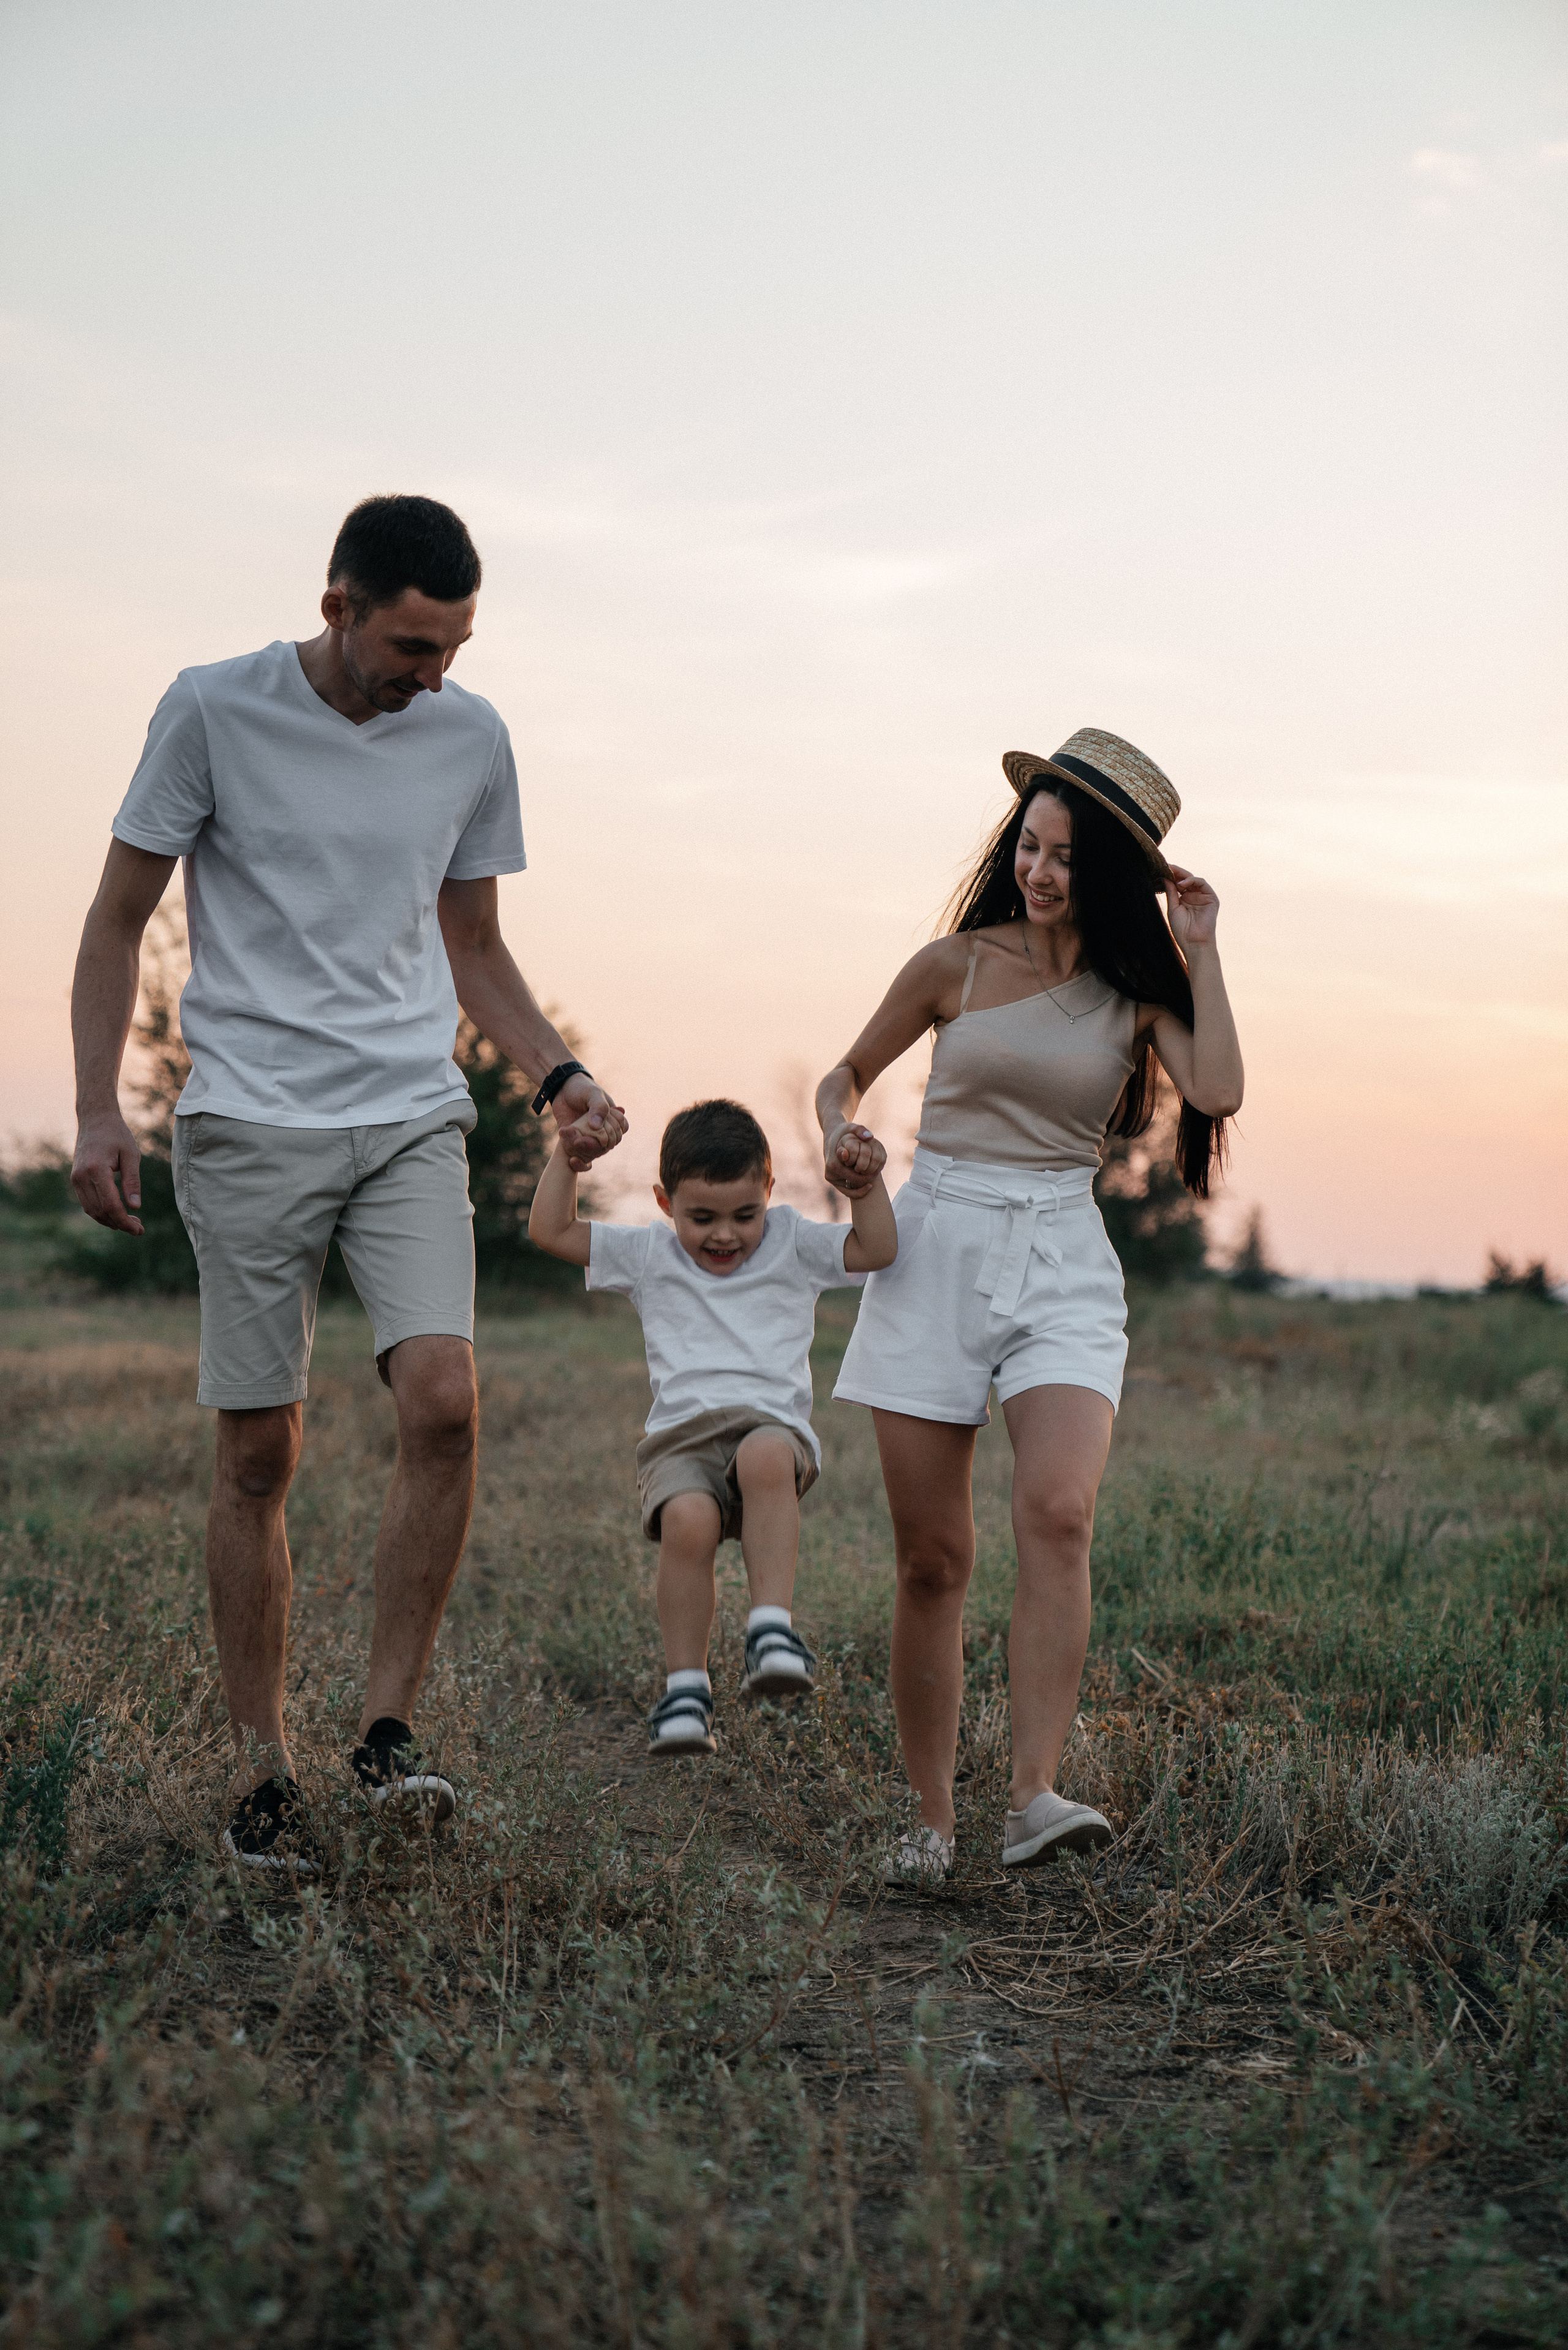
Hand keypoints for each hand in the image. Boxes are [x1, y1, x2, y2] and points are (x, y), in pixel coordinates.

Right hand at [72, 1110, 144, 1235]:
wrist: (95, 1118)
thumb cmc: (116, 1134)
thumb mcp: (131, 1155)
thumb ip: (132, 1181)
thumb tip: (135, 1207)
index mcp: (96, 1169)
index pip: (110, 1204)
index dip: (124, 1221)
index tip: (139, 1229)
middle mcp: (81, 1176)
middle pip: (99, 1211)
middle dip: (119, 1224)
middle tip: (138, 1228)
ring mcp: (75, 1178)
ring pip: (91, 1210)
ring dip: (110, 1221)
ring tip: (130, 1223)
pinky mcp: (75, 1179)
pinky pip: (87, 1202)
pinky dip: (101, 1212)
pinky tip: (117, 1214)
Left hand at [552, 1077, 627, 1172]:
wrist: (561, 1089)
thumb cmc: (582, 1089)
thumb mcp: (592, 1093)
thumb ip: (598, 1107)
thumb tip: (597, 1127)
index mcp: (613, 1120)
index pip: (619, 1134)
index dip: (612, 1135)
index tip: (598, 1127)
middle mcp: (603, 1132)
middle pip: (606, 1147)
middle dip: (593, 1145)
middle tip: (578, 1138)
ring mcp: (589, 1138)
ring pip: (593, 1154)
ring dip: (581, 1148)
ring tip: (568, 1135)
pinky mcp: (575, 1143)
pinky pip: (581, 1158)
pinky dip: (578, 1163)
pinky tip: (572, 1160)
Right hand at [823, 1120, 884, 1198]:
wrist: (832, 1134)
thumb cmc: (844, 1131)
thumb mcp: (851, 1127)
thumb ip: (860, 1130)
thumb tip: (870, 1137)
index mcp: (834, 1164)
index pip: (856, 1178)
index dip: (868, 1176)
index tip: (876, 1174)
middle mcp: (830, 1173)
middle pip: (854, 1184)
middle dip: (866, 1180)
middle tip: (877, 1175)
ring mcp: (830, 1177)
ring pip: (850, 1190)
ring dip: (862, 1185)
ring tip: (872, 1180)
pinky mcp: (832, 1179)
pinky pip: (846, 1190)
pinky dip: (856, 1190)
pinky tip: (867, 1184)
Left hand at [1163, 865, 1219, 953]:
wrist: (1194, 942)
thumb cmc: (1182, 929)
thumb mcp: (1173, 908)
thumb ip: (1171, 892)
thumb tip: (1165, 877)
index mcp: (1184, 899)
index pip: (1177, 884)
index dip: (1170, 876)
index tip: (1160, 869)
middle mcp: (1194, 896)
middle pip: (1185, 879)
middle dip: (1176, 872)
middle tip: (1166, 866)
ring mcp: (1203, 896)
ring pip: (1193, 879)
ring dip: (1183, 875)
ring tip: (1172, 873)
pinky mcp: (1211, 897)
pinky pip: (1202, 883)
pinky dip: (1192, 880)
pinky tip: (1182, 883)